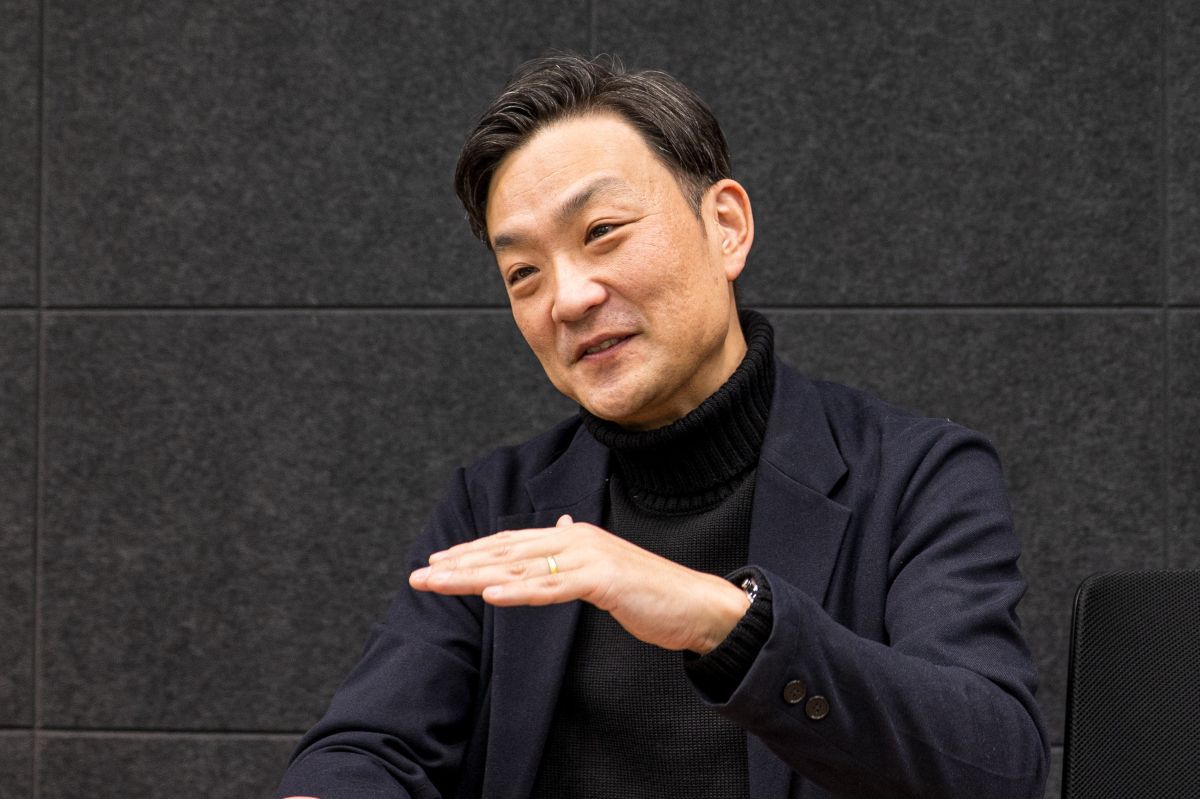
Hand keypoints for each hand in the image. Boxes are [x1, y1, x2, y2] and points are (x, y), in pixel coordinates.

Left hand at [409, 515, 748, 653]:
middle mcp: (576, 539)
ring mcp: (590, 558)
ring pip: (520, 567)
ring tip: (438, 582)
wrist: (697, 605)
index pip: (512, 543)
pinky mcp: (604, 580)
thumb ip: (581, 551)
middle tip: (419, 574)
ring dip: (474, 576)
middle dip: (459, 563)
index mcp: (574, 537)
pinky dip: (518, 591)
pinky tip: (489, 594)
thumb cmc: (652, 592)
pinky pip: (553, 587)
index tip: (438, 562)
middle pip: (506, 551)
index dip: (473, 552)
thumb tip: (564, 527)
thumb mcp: (608, 568)